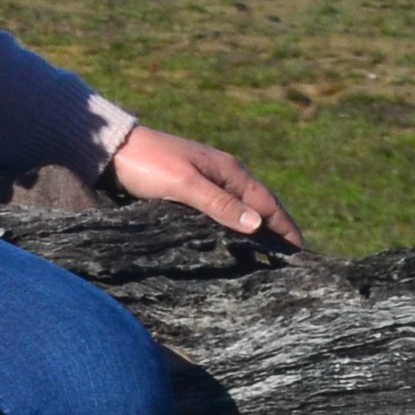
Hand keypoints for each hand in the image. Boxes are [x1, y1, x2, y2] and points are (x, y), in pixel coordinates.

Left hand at [108, 128, 302, 247]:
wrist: (112, 150)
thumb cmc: (148, 165)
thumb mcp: (185, 185)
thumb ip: (219, 204)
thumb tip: (257, 225)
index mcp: (228, 171)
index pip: (267, 203)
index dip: (286, 227)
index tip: (303, 252)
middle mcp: (223, 176)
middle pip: (259, 208)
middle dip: (276, 232)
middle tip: (291, 264)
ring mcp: (206, 183)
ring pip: (241, 211)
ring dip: (256, 233)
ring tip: (267, 261)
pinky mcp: (189, 192)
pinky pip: (222, 214)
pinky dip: (234, 230)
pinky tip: (233, 247)